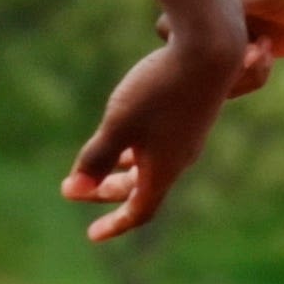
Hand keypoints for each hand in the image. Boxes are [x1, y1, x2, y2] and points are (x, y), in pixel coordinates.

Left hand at [58, 19, 248, 243]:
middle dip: (107, 192)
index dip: (115, 224)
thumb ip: (95, 159)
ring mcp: (187, 135)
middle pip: (142, 187)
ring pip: (149, 163)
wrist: (210, 48)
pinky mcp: (189, 113)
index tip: (91, 235)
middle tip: (73, 190)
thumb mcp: (118, 125)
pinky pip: (158, 143)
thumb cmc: (160, 89)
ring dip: (120, 169)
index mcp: (165, 169)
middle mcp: (180, 157)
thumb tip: (74, 191)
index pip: (140, 211)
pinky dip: (135, 148)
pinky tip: (122, 132)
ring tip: (94, 166)